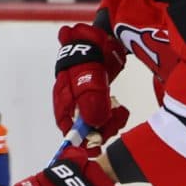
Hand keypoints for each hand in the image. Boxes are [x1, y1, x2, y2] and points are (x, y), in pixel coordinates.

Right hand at [52, 23, 128, 141]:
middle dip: (100, 130)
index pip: (67, 127)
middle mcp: (72, 103)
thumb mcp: (89, 79)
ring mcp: (85, 100)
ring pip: (96, 122)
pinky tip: (121, 110)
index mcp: (63, 99)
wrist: (100, 38)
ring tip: (121, 113)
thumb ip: (90, 101)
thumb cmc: (89, 56)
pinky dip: (113, 116)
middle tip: (116, 124)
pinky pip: (104, 114)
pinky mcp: (97, 98)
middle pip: (83, 127)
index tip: (95, 147)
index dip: (79, 140)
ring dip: (110, 123)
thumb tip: (94, 124)